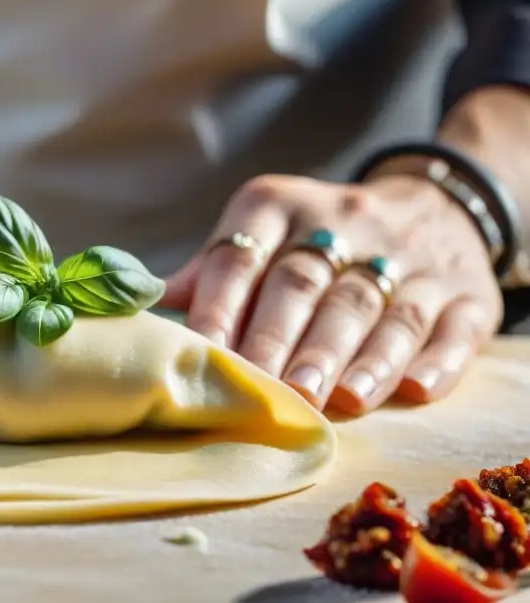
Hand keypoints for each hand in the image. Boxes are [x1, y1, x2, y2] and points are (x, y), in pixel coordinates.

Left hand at [162, 173, 501, 413]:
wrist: (431, 203)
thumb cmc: (319, 238)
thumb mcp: (262, 233)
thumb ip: (211, 273)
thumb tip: (137, 305)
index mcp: (281, 206)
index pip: (241, 258)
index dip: (221, 308)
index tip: (205, 356)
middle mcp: (346, 223)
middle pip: (307, 284)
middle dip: (284, 338)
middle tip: (269, 387)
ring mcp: (412, 258)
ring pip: (379, 307)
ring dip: (353, 355)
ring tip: (330, 399)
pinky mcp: (465, 293)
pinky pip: (452, 325)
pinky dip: (433, 359)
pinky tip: (414, 390)